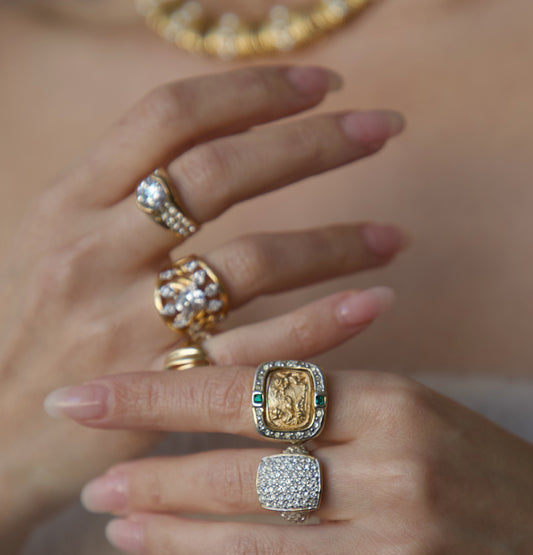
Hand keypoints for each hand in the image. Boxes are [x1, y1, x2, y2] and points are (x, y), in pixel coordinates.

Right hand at [0, 65, 405, 536]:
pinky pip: (257, 352)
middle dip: (312, 143)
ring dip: (336, 242)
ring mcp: (129, 325)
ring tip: (394, 236)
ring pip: (252, 263)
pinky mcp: (162, 391)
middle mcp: (96, 254)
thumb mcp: (49, 246)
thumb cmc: (25, 334)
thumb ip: (116, 196)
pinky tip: (374, 304)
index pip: (168, 118)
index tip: (319, 84)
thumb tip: (208, 143)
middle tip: (384, 129)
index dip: (251, 92)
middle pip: (220, 175)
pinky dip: (323, 324)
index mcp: (68, 205)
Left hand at [49, 366, 532, 554]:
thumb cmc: (489, 475)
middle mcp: (394, 478)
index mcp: (393, 406)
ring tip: (120, 528)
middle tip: (95, 481)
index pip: (252, 393)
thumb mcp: (420, 413)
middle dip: (152, 477)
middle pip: (241, 476)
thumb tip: (225, 402)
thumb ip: (334, 406)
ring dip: (170, 543)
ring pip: (252, 554)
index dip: (159, 395)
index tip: (88, 397)